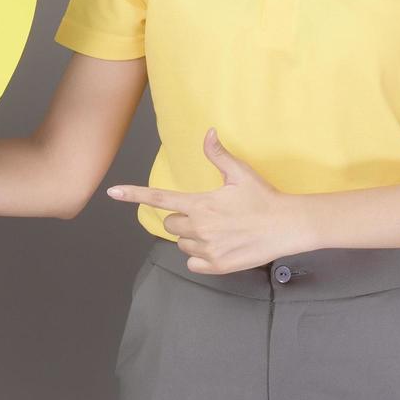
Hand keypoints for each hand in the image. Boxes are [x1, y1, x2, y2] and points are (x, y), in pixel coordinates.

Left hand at [106, 127, 302, 273]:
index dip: (133, 194)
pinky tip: (219, 247)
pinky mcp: (217, 266)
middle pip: (171, 224)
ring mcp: (207, 249)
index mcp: (200, 204)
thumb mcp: (240, 173)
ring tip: (219, 229)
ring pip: (182, 243)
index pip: (159, 198)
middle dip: (183, 219)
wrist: (287, 226)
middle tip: (208, 214)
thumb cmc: (264, 197)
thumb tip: (208, 133)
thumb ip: (219, 155)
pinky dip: (200, 256)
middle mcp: (199, 228)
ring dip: (193, 237)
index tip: (112, 192)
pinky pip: (193, 262)